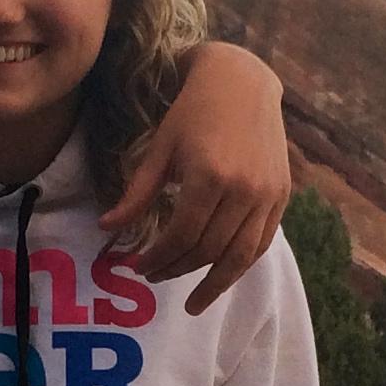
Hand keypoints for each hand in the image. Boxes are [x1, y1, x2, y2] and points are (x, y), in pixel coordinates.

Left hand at [102, 44, 287, 313]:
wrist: (241, 83)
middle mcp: (243, 189)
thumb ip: (137, 194)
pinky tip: (222, 274)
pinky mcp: (281, 195)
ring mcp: (267, 194)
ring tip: (195, 301)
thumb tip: (105, 229)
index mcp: (208, 176)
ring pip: (241, 256)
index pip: (182, 236)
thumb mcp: (159, 150)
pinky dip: (241, 263)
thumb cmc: (191, 113)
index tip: (139, 266)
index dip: (158, 258)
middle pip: (209, 250)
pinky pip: (262, 242)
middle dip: (178, 269)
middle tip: (155, 276)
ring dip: (215, 283)